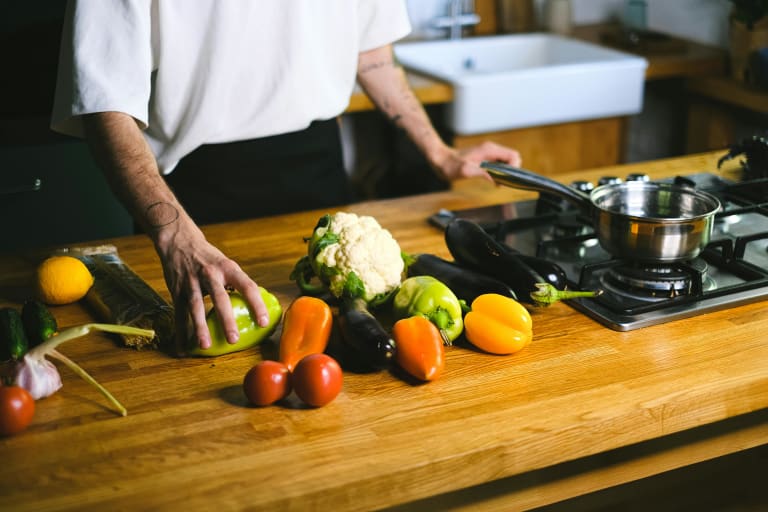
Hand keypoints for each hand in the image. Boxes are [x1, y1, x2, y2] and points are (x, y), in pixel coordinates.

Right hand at [156, 220, 270, 353]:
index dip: (256, 304)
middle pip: (220, 298)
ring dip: (200, 327)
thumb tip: (254, 306)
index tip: (263, 322)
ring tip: (205, 345)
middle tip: (233, 339)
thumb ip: (236, 283)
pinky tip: (183, 346)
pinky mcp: (176, 289)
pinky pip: (178, 313)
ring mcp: (192, 282)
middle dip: (226, 320)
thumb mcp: (226, 264)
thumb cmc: (209, 258)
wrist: (179, 241)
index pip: (247, 286)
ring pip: (196, 306)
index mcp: (228, 268)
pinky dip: (180, 331)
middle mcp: (210, 274)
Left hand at [433, 142, 521, 181]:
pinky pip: (499, 163)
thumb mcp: (466, 171)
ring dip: (506, 172)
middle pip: (512, 157)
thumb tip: (495, 179)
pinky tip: (494, 179)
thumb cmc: (451, 165)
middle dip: (512, 170)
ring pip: (507, 160)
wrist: (441, 160)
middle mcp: (490, 148)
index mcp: (488, 150)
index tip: (508, 178)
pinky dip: (501, 171)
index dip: (514, 168)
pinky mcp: (485, 156)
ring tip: (499, 182)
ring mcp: (488, 152)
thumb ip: (482, 174)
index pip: (512, 155)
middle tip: (503, 182)